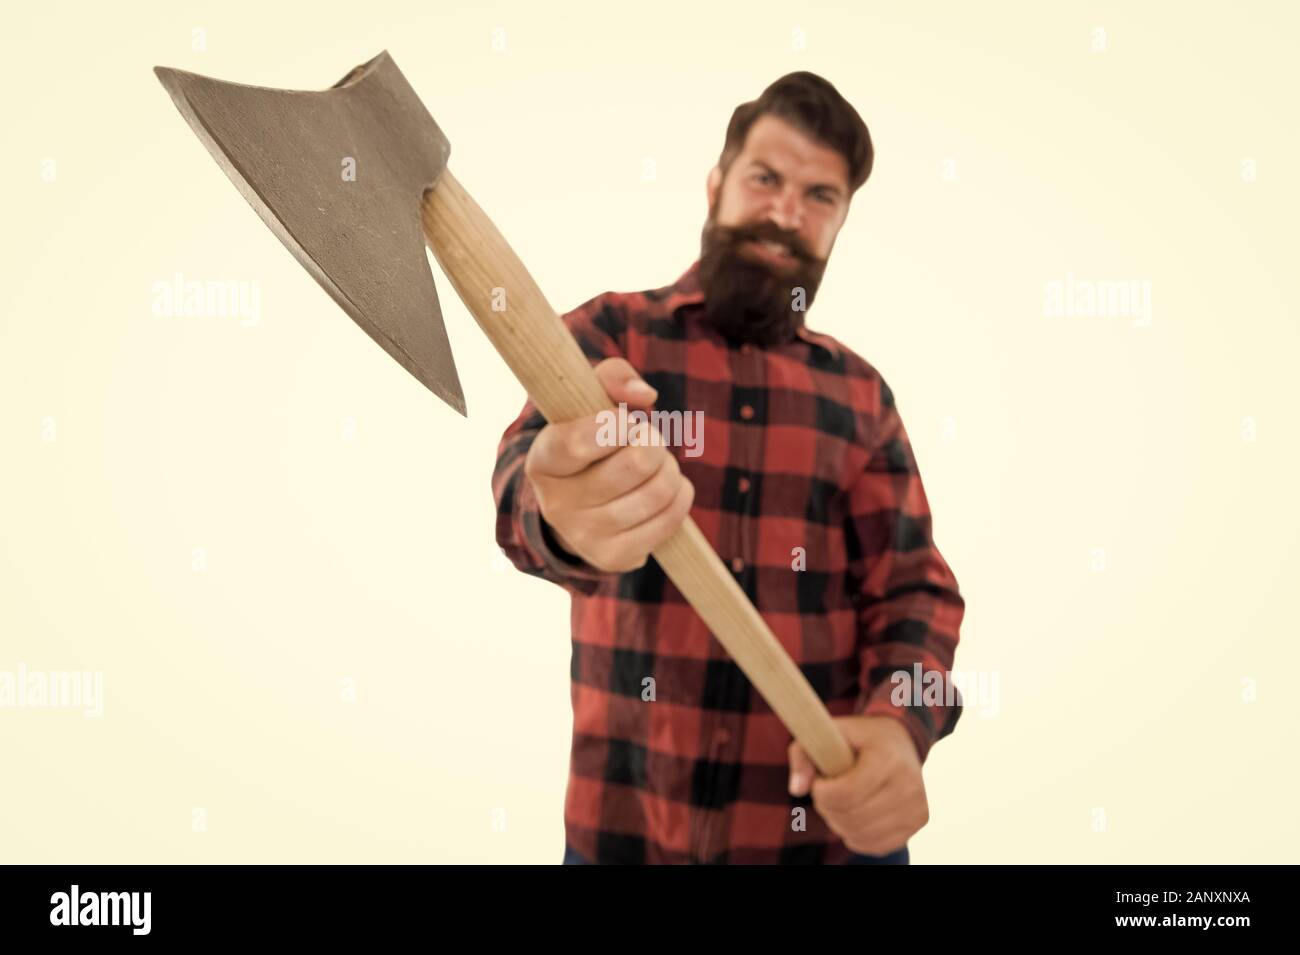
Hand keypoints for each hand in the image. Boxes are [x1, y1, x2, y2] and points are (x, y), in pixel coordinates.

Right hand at [523, 357, 694, 572]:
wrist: (580, 504)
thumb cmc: (591, 440)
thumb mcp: (589, 401)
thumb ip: (612, 378)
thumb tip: (645, 395)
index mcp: (543, 460)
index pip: (578, 442)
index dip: (615, 426)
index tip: (626, 421)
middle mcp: (556, 503)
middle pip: (634, 465)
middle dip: (654, 444)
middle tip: (648, 441)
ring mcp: (583, 536)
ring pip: (656, 494)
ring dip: (670, 470)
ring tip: (658, 466)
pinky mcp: (613, 558)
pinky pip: (668, 523)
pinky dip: (680, 498)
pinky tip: (669, 489)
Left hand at [787, 715, 927, 855]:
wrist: (900, 741)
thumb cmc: (859, 738)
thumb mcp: (829, 733)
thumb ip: (803, 754)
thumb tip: (797, 789)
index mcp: (888, 758)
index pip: (846, 794)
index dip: (822, 792)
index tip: (820, 780)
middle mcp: (909, 784)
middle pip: (850, 817)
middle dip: (827, 807)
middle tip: (828, 791)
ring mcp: (917, 806)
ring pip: (859, 834)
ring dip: (840, 822)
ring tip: (842, 800)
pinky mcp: (918, 823)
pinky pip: (873, 845)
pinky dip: (855, 834)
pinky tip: (856, 813)